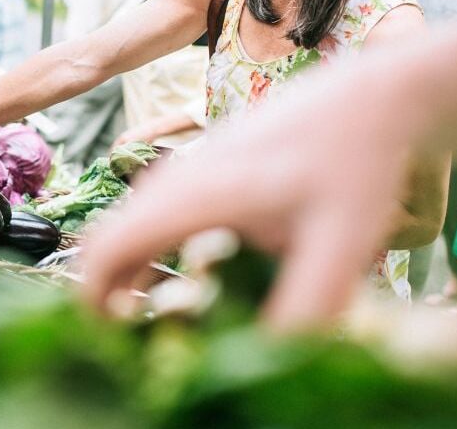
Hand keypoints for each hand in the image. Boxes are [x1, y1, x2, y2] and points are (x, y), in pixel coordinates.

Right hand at [80, 63, 414, 331]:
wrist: (362, 97)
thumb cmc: (352, 160)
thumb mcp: (342, 241)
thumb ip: (304, 303)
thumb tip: (262, 359)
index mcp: (192, 196)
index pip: (106, 251)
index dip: (94, 303)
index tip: (116, 347)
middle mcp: (173, 181)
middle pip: (108, 244)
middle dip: (111, 298)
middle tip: (142, 346)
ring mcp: (181, 173)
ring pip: (130, 231)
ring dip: (134, 279)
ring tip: (169, 324)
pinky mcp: (196, 174)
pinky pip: (154, 220)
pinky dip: (154, 257)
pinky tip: (194, 283)